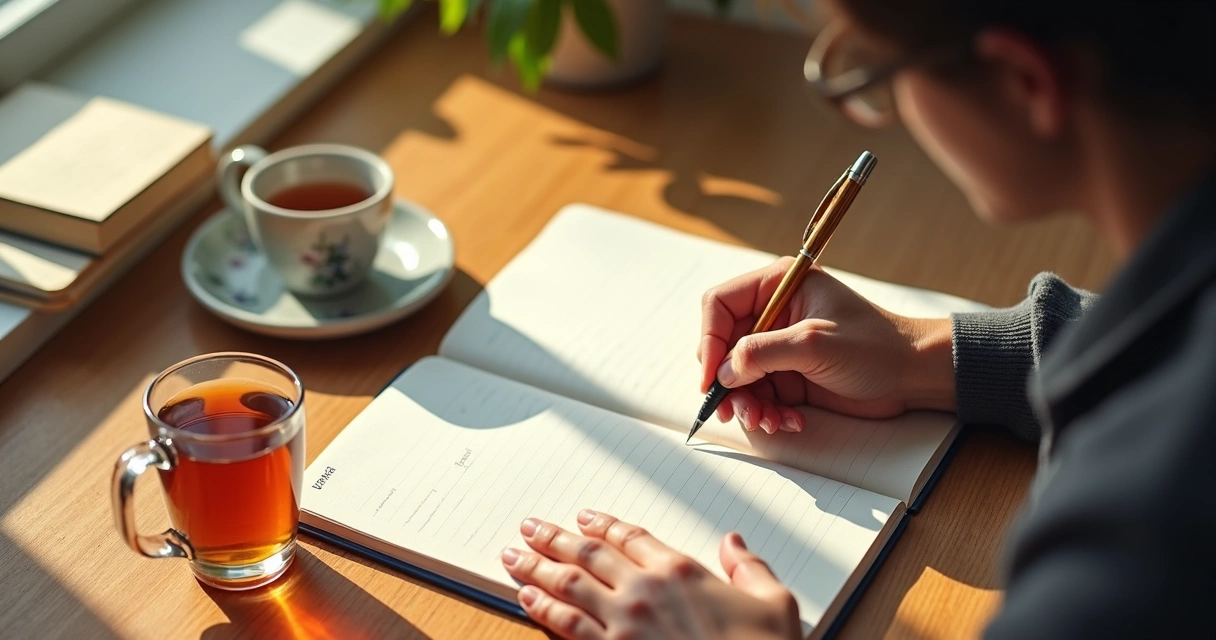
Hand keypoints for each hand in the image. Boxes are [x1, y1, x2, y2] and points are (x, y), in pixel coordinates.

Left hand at [500, 510, 800, 639]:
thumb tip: (735, 542)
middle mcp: (646, 589)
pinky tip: (526, 598)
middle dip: (554, 538)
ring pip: (569, 585)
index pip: (631, 536)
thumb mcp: (775, 603)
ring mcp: (625, 623)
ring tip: (513, 554)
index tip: (584, 517)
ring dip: (537, 567)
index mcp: (682, 570)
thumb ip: (750, 568)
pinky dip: (543, 609)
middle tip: (530, 526)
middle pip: (588, 553)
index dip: (604, 523)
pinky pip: (568, 625)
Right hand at [699, 258, 954, 433]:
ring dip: (748, 404)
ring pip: (738, 377)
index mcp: (777, 286)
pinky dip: (769, 413)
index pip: (720, 306)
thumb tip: (722, 372)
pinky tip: (790, 421)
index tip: (710, 378)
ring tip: (768, 422)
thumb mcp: (815, 344)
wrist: (914, 376)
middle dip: (728, 382)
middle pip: (723, 346)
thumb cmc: (876, 347)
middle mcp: (773, 314)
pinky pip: (760, 395)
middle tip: (737, 411)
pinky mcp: (789, 375)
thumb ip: (763, 353)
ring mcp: (780, 346)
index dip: (709, 341)